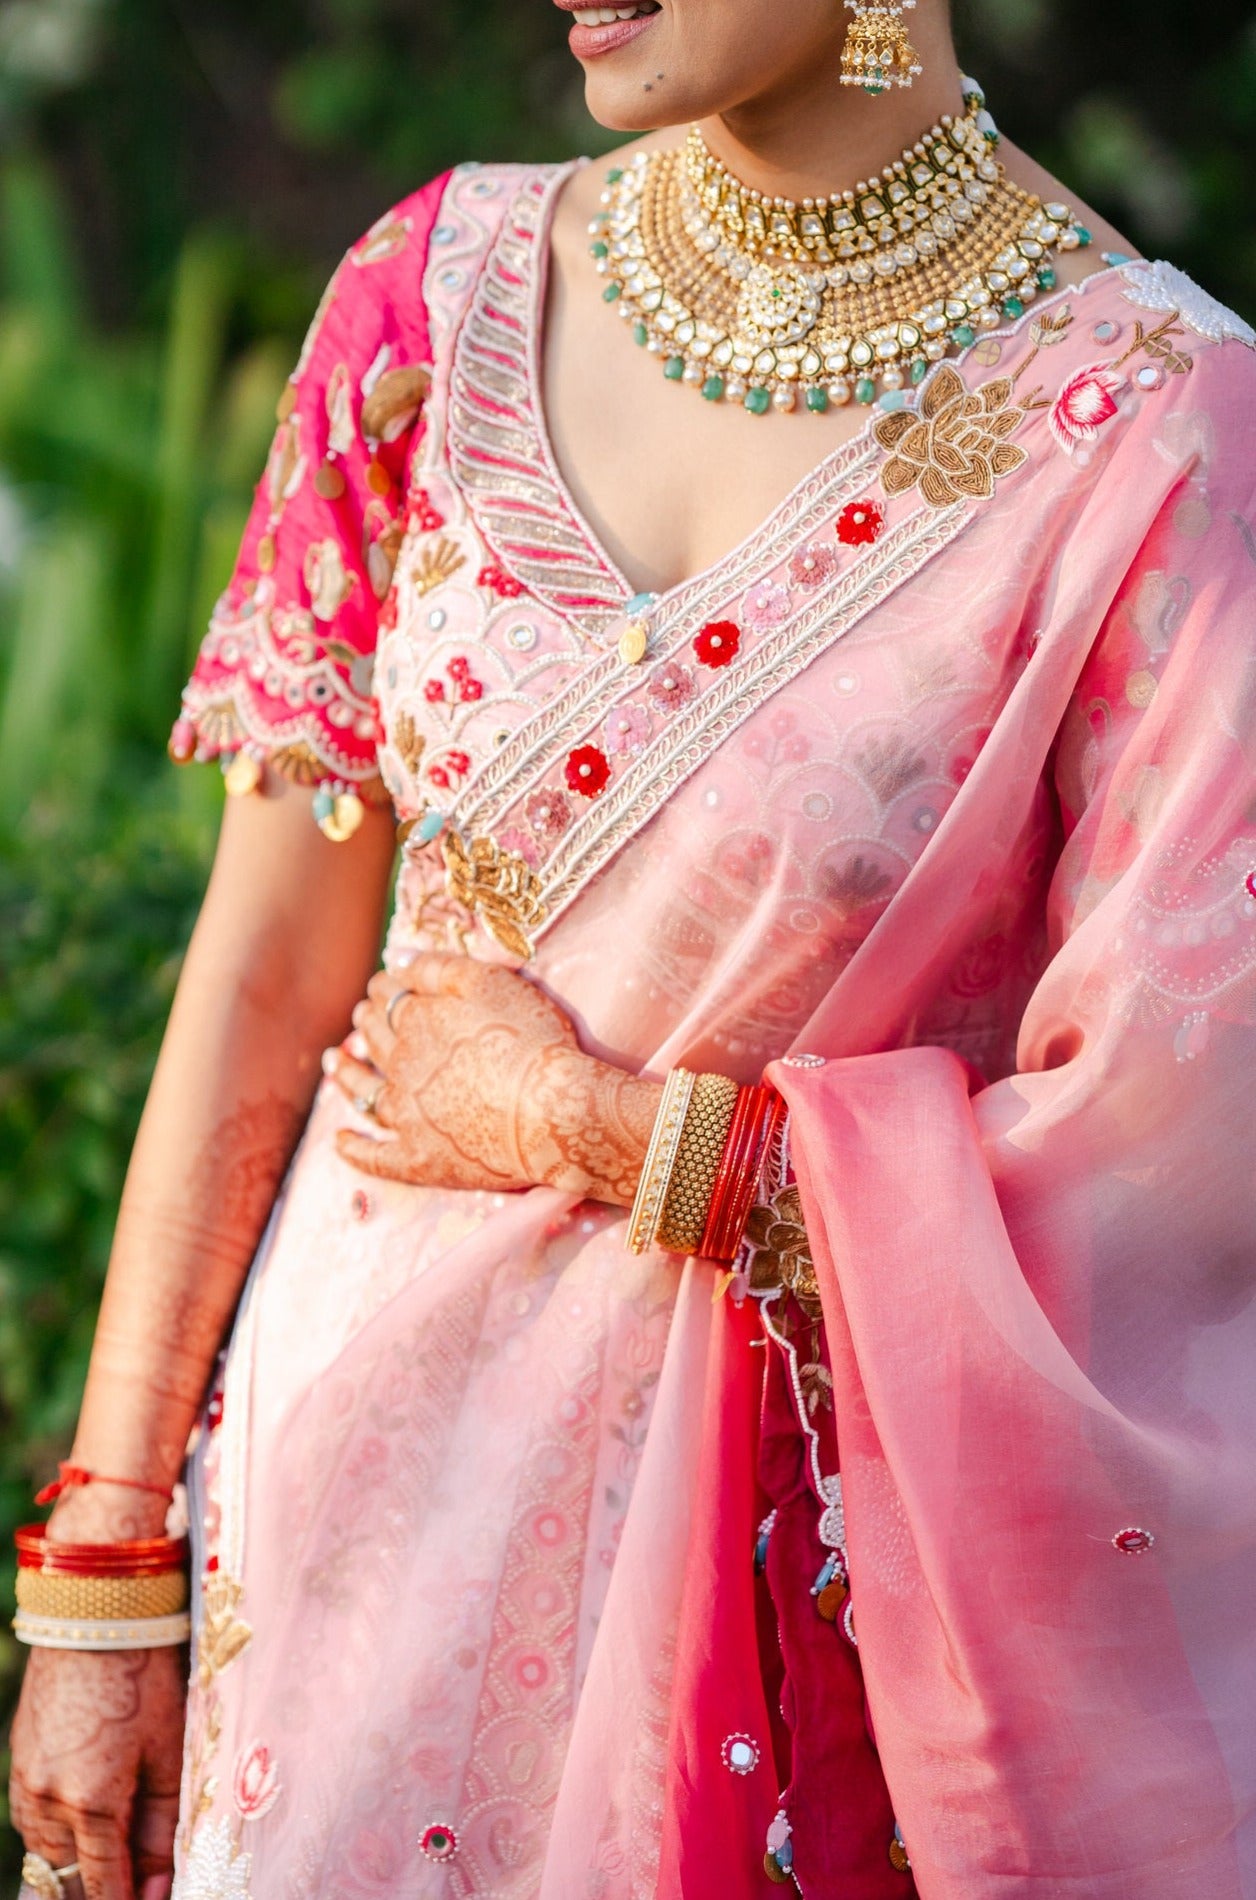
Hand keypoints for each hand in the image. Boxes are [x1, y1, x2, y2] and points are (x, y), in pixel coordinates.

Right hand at [9, 1643, 185, 1899]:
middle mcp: (47, 1801)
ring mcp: (25, 1781)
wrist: (96, 1612)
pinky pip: (33, 1819)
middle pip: (67, 1880)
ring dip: (75, 1865)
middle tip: (137, 1882)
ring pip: (45, 1853)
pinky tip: (86, 1823)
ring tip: (114, 1860)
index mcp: (90, 1804)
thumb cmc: (146, 1676)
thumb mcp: (169, 1752)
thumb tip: (159, 1885)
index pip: (103, 1887)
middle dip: (99, 1890)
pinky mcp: (19, 1759)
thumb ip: (161, 1827)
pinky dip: (57, 1832)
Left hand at [327, 955, 660, 1203]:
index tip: (383, 984)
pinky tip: (339, 1141)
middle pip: (375, 1038)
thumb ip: (439, 967)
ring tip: (336, 1062)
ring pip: (364, 1091)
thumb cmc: (531, 1039)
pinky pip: (375, 1157)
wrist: (553, 1110)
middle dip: (366, 1022)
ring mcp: (406, 1117)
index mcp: (417, 1021)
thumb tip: (394, 958)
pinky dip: (354, 1149)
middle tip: (361, 1015)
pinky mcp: (419, 1160)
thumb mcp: (490, 983)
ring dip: (347, 1075)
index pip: (390, 997)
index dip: (385, 988)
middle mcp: (402, 1067)